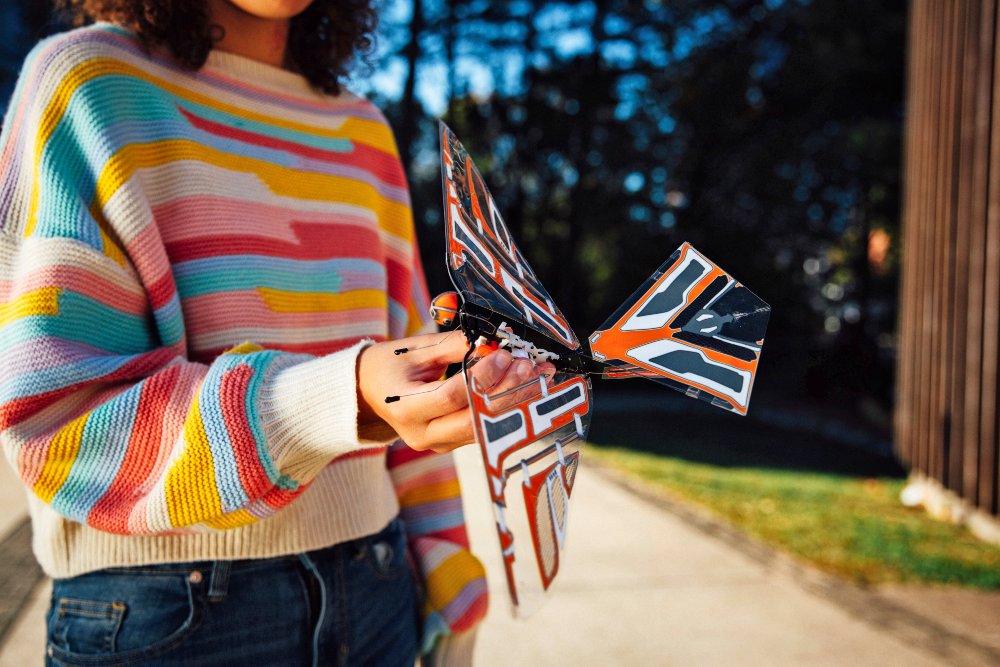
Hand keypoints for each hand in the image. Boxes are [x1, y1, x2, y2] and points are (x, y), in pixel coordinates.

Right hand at [356, 331, 554, 451]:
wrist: (368, 393)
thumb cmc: (388, 365)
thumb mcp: (415, 349)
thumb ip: (454, 345)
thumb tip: (493, 341)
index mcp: (405, 408)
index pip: (451, 396)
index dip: (481, 376)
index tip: (503, 355)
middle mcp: (423, 434)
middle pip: (474, 419)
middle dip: (507, 392)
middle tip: (529, 365)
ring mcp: (439, 444)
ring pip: (486, 428)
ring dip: (515, 401)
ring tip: (539, 375)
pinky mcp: (452, 443)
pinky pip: (485, 429)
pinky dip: (508, 407)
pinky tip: (528, 387)